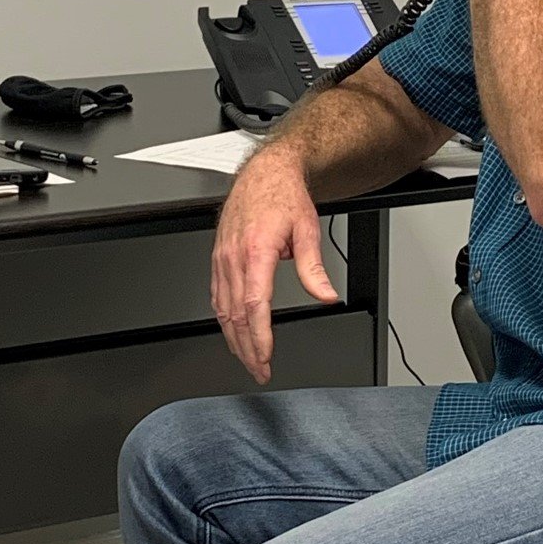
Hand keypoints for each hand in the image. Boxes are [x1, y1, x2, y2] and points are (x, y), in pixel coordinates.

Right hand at [210, 148, 338, 383]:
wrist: (265, 173)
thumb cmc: (284, 197)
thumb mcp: (308, 230)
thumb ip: (314, 268)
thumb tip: (326, 295)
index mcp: (256, 251)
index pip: (254, 304)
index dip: (258, 336)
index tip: (265, 356)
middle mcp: (234, 257)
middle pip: (235, 315)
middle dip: (246, 348)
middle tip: (259, 370)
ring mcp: (222, 258)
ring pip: (222, 309)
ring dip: (234, 338)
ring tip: (248, 359)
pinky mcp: (218, 258)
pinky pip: (216, 295)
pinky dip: (223, 319)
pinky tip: (232, 332)